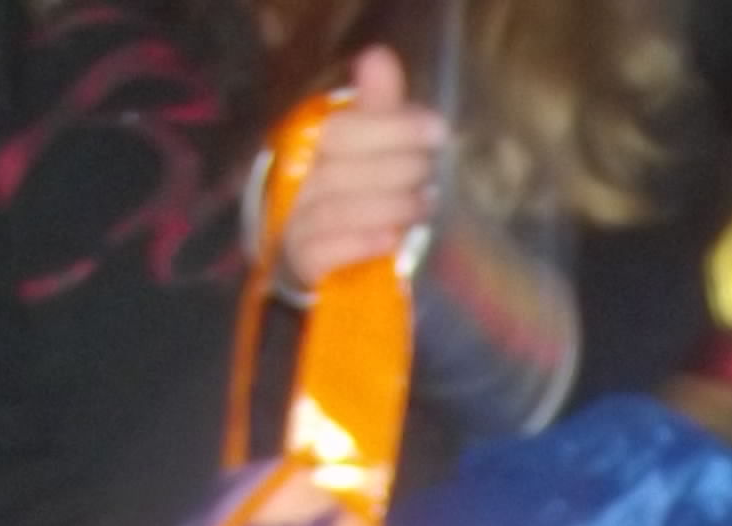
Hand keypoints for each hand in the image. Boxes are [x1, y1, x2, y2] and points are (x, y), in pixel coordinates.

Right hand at [279, 47, 445, 285]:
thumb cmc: (350, 194)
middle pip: (340, 163)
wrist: (318, 259)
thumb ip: (377, 108)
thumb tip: (380, 57)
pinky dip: (362, 241)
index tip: (437, 131)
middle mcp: (296, 177)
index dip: (392, 127)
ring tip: (423, 204)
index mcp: (310, 142)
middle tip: (430, 173)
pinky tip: (392, 239)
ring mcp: (294, 220)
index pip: (345, 127)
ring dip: (389, 205)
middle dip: (397, 166)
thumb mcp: (367, 149)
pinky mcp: (300, 261)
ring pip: (338, 206)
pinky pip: (326, 249)